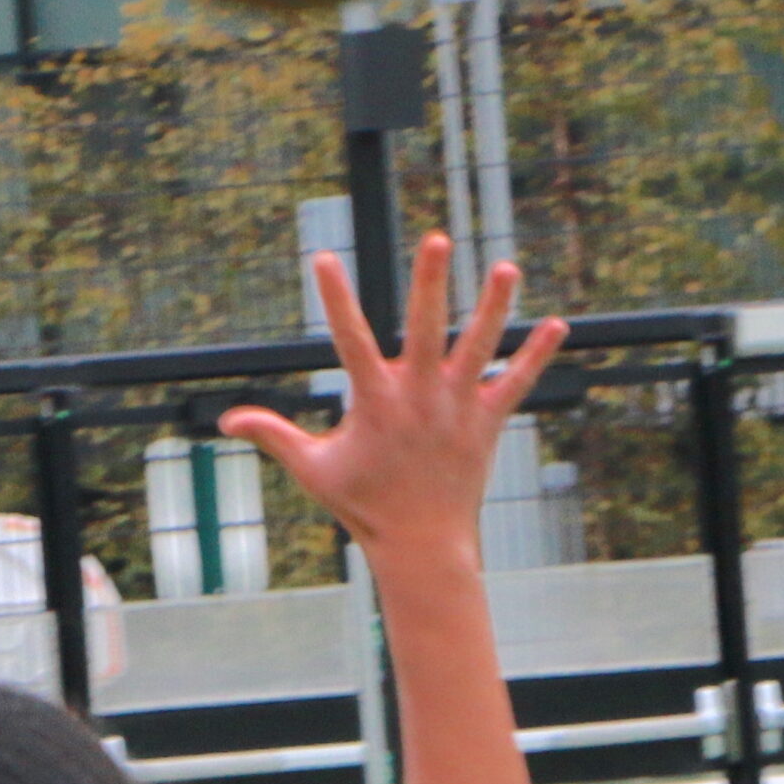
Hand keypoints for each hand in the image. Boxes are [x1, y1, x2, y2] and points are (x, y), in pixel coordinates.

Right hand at [219, 235, 566, 566]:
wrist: (420, 545)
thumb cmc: (363, 506)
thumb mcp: (313, 469)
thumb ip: (273, 435)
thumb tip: (224, 422)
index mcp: (375, 402)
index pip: (347, 340)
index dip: (333, 299)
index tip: (322, 258)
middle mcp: (419, 397)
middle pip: (425, 328)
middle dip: (429, 282)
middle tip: (436, 238)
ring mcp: (457, 408)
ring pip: (478, 348)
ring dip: (493, 307)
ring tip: (505, 268)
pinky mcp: (487, 423)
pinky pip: (517, 383)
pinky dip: (537, 356)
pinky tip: (559, 325)